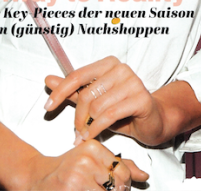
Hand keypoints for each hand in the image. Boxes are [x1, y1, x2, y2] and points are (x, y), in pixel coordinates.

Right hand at [27, 140, 147, 190]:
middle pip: (118, 187)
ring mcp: (78, 176)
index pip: (123, 173)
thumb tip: (144, 175)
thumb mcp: (93, 161)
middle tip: (101, 190)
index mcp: (94, 147)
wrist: (38, 177)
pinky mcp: (71, 188)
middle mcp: (86, 159)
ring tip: (91, 190)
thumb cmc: (67, 170)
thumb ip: (120, 166)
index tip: (113, 188)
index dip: (123, 186)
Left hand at [44, 56, 166, 146]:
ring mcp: (133, 82)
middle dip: (77, 116)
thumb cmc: (122, 109)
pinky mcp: (141, 99)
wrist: (153, 120)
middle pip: (86, 93)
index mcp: (108, 64)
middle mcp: (121, 68)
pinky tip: (93, 135)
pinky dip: (97, 128)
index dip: (60, 91)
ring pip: (97, 106)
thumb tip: (48, 80)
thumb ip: (73, 90)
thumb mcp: (94, 100)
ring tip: (86, 134)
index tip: (48, 107)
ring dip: (88, 125)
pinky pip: (110, 115)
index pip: (77, 75)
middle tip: (76, 131)